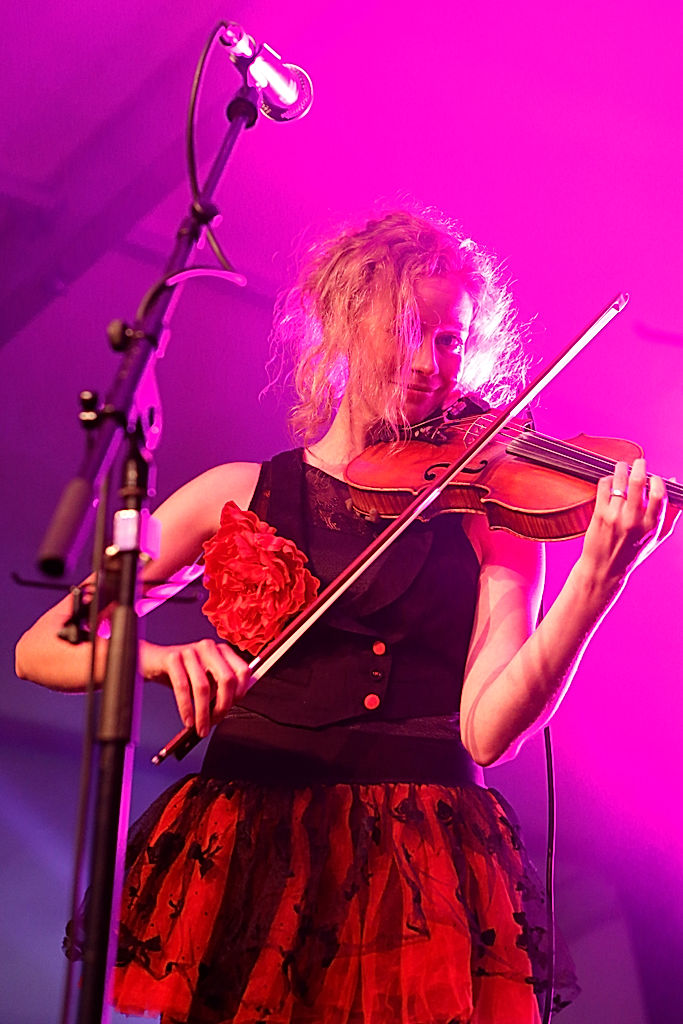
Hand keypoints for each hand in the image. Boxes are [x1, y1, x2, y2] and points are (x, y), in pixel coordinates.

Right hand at [141, 638, 251, 736]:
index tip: (232, 708)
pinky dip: (186, 708)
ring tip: (200, 727)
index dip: (241, 692)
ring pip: (203, 687)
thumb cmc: (181, 671)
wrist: (150, 660)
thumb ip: (218, 688)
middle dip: (223, 706)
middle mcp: (208, 648)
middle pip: (226, 679)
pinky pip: (182, 687)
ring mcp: (190, 651)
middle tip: (216, 721)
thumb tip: (227, 709)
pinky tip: (188, 719)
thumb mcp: (204, 677)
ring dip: (203, 713)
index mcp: (221, 651)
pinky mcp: (172, 658)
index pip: (243, 671)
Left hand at [579, 458, 674, 597]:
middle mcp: (633, 520)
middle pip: (638, 482)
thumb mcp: (657, 537)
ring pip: (619, 481)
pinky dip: (607, 479)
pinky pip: (603, 487)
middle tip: (639, 462)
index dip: (657, 480)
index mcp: (651, 525)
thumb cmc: (632, 553)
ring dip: (621, 469)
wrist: (604, 570)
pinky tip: (609, 480)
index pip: (659, 494)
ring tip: (622, 466)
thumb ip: (670, 513)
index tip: (654, 478)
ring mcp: (615, 516)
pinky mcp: (599, 514)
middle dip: (639, 466)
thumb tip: (674, 483)